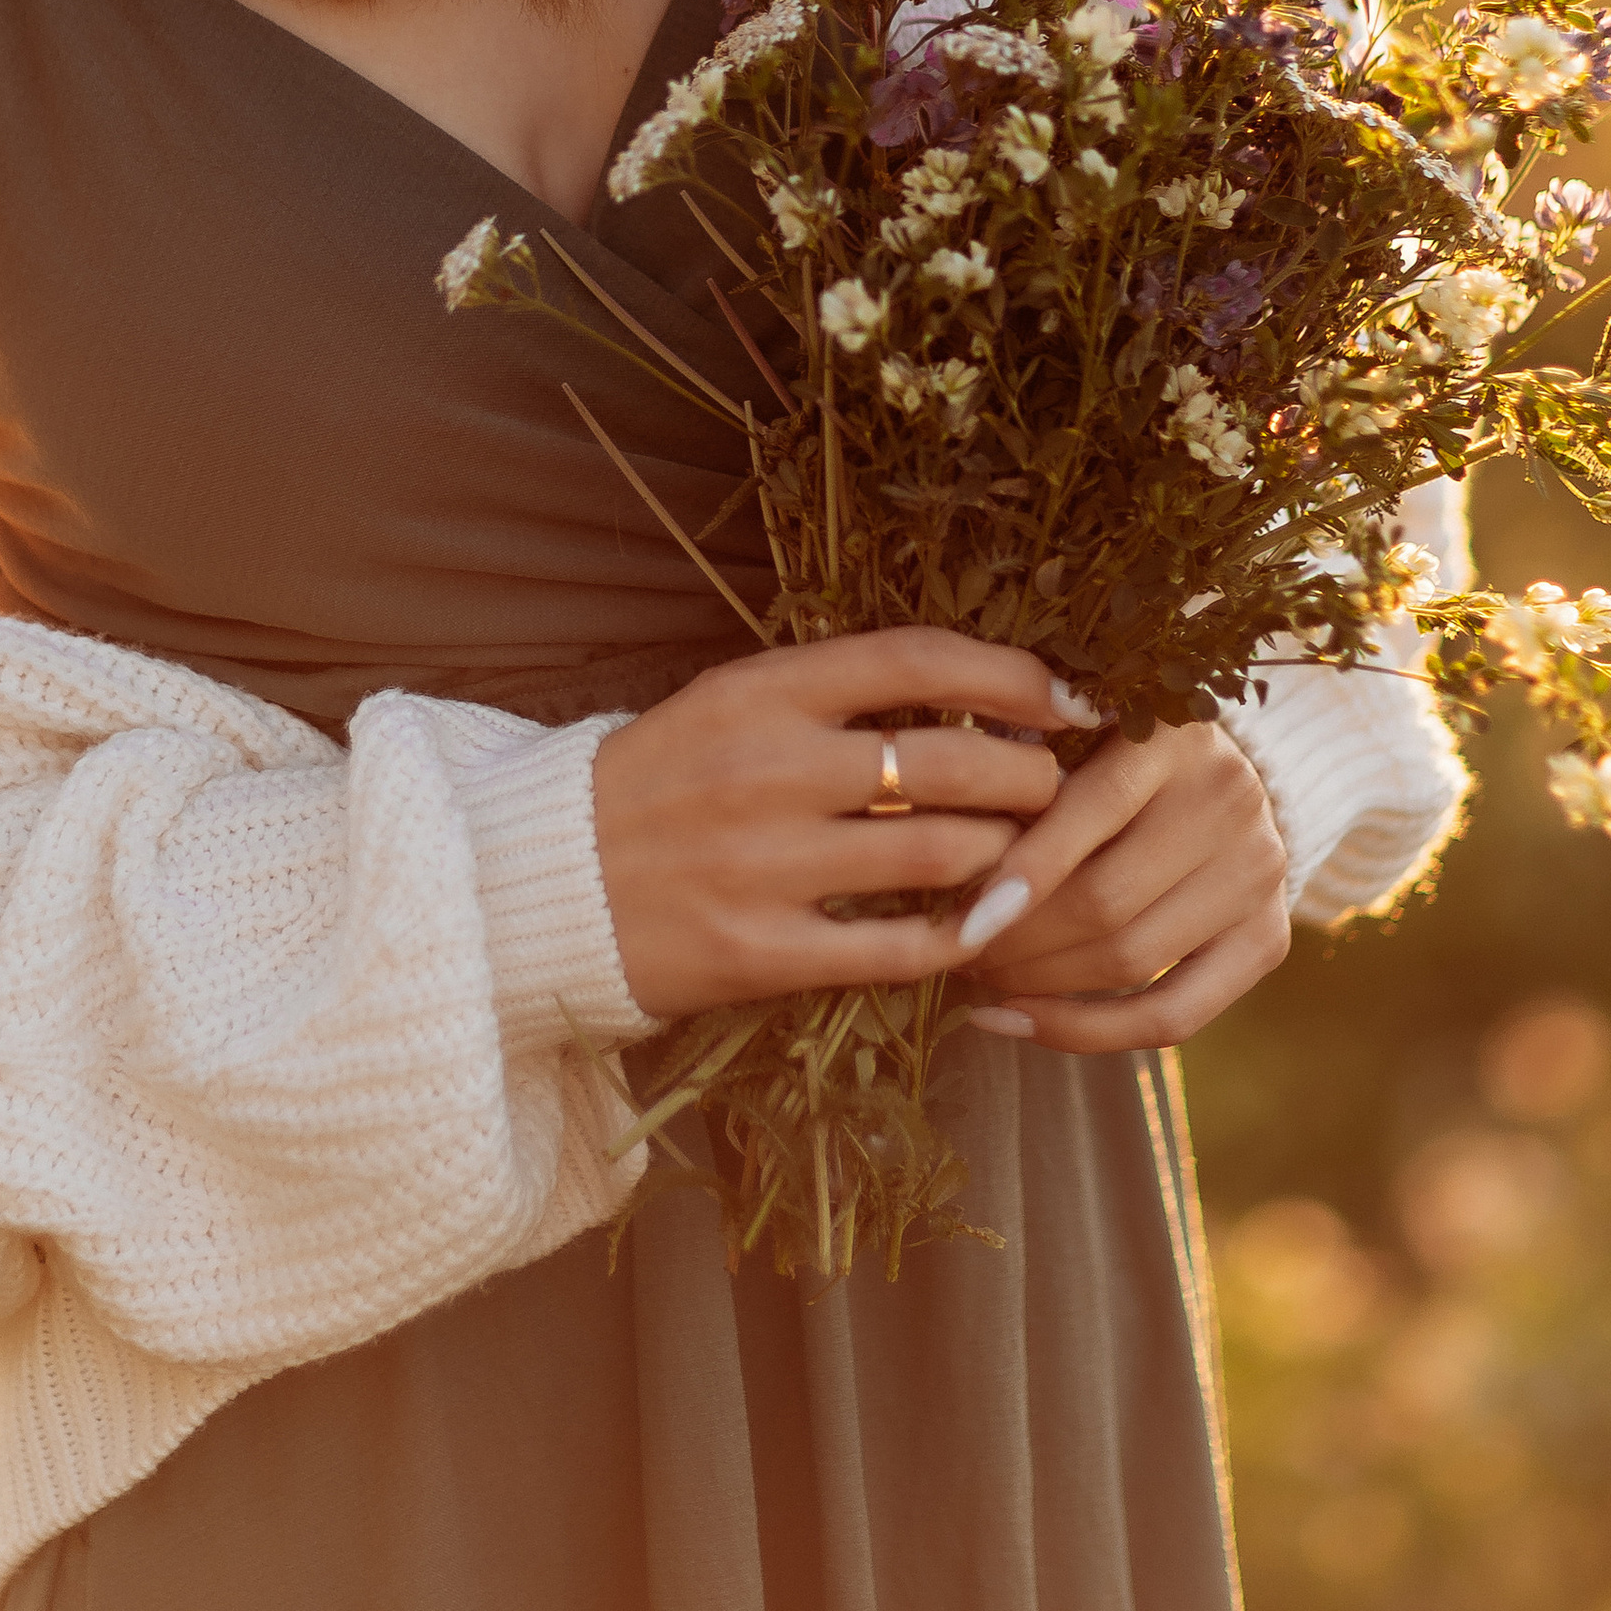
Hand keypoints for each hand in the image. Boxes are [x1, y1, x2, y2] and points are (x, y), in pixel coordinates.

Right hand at [591, 630, 1074, 1020]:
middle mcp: (768, 769)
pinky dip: (955, 937)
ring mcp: (764, 864)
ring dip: (1002, 854)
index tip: (1069, 699)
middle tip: (1056, 786)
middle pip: (947, 762)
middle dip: (1028, 776)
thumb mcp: (728, 705)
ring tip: (1022, 853)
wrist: (542, 880)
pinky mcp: (759, 950)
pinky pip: (893, 948)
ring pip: (937, 854)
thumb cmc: (657, 782)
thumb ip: (830, 696)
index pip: (915, 659)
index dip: (1011, 676)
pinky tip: (981, 928)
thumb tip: (968, 696)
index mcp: (760, 691)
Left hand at [951, 721, 1289, 1050]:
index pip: (1094, 810)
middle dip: (1018, 939)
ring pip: (1133, 960)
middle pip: (1108, 899)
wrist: (1221, 773)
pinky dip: (1091, 1032)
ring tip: (980, 978)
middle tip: (955, 949)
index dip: (1023, 871)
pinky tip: (1024, 1023)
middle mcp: (1230, 799)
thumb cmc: (1111, 745)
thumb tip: (944, 858)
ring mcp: (1260, 872)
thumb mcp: (1076, 730)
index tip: (960, 919)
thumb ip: (1027, 770)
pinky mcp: (1270, 937)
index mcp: (1175, 732)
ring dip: (1041, 985)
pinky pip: (1176, 1016)